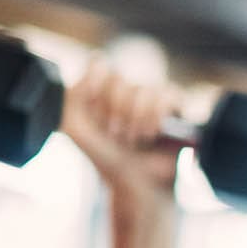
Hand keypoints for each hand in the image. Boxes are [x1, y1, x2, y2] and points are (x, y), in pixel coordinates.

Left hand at [60, 61, 180, 201]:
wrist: (133, 182)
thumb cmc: (106, 158)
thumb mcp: (76, 128)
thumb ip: (72, 96)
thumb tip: (88, 68)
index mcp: (100, 90)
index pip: (98, 65)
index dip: (94, 86)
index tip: (93, 112)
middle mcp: (125, 90)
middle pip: (118, 77)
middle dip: (113, 110)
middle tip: (114, 135)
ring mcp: (150, 96)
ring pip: (142, 87)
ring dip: (134, 117)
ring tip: (133, 140)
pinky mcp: (174, 105)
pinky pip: (168, 93)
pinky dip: (156, 114)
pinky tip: (151, 133)